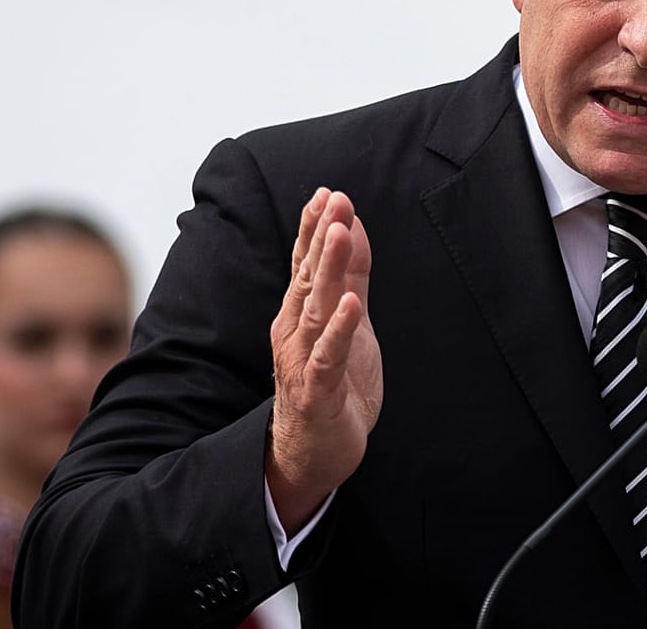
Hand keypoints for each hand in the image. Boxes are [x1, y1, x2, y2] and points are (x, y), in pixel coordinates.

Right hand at [265, 187, 383, 534]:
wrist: (313, 453)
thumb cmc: (331, 384)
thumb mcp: (347, 323)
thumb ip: (350, 277)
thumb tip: (353, 227)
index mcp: (299, 314)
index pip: (304, 263)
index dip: (314, 228)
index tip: (327, 193)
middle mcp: (293, 331)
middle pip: (307, 277)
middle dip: (321, 237)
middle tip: (334, 200)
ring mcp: (302, 360)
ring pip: (315, 308)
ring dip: (328, 270)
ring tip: (340, 235)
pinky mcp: (316, 391)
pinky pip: (327, 356)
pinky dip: (338, 329)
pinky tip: (351, 305)